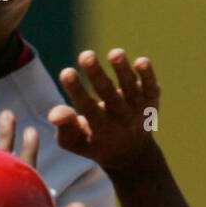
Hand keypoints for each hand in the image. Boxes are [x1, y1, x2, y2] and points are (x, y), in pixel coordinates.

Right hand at [49, 48, 160, 176]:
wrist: (132, 153)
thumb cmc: (95, 142)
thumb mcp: (76, 142)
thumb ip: (65, 128)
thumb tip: (54, 114)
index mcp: (100, 129)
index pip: (87, 107)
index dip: (76, 90)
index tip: (66, 72)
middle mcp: (120, 118)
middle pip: (108, 94)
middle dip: (96, 74)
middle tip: (85, 55)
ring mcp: (137, 107)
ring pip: (130, 87)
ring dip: (123, 69)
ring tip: (115, 53)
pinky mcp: (151, 98)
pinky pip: (151, 85)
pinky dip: (148, 75)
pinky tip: (141, 62)